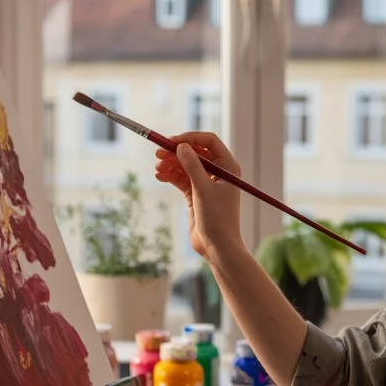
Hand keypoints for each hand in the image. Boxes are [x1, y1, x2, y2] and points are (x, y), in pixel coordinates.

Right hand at [154, 132, 243, 259]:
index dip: (190, 138)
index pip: (209, 141)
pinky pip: (181, 178)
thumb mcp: (203, 190)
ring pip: (185, 165)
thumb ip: (192, 166)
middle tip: (157, 154)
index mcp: (228, 167)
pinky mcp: (195, 194)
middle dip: (176, 152)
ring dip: (170, 164)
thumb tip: (181, 146)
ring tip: (158, 169)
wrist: (217, 247)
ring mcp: (206, 182)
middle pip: (194, 152)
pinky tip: (160, 176)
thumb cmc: (217, 219)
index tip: (171, 141)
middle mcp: (218, 172)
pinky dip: (170, 175)